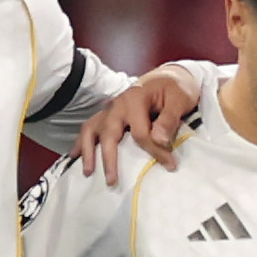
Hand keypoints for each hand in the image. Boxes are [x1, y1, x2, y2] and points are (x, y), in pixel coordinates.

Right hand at [72, 65, 207, 178]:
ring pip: (91, 129)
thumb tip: (158, 140)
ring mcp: (110, 109)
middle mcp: (118, 104)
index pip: (141, 133)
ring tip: (87, 172)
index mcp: (135, 99)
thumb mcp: (180, 99)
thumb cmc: (176, 88)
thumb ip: (169, 119)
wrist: (171, 76)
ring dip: (88, 151)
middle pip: (109, 133)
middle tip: (111, 180)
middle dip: (109, 159)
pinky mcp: (108, 114)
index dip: (155, 151)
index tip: (169, 165)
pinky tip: (75, 156)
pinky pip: (90, 127)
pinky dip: (81, 142)